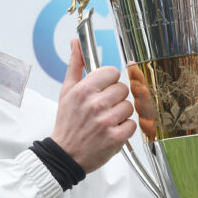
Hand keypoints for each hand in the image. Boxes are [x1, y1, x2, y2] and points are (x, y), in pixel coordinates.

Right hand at [50, 38, 135, 172]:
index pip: (112, 72)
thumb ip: (75, 65)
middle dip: (115, 98)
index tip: (103, 90)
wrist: (65, 154)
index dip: (109, 81)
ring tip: (106, 121)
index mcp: (83, 90)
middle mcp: (95, 104)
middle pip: (123, 89)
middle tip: (103, 108)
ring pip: (129, 106)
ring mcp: (106, 122)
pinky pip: (132, 124)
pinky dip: (124, 129)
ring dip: (120, 114)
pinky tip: (111, 131)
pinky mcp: (116, 138)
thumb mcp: (67, 91)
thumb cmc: (67, 123)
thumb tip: (76, 42)